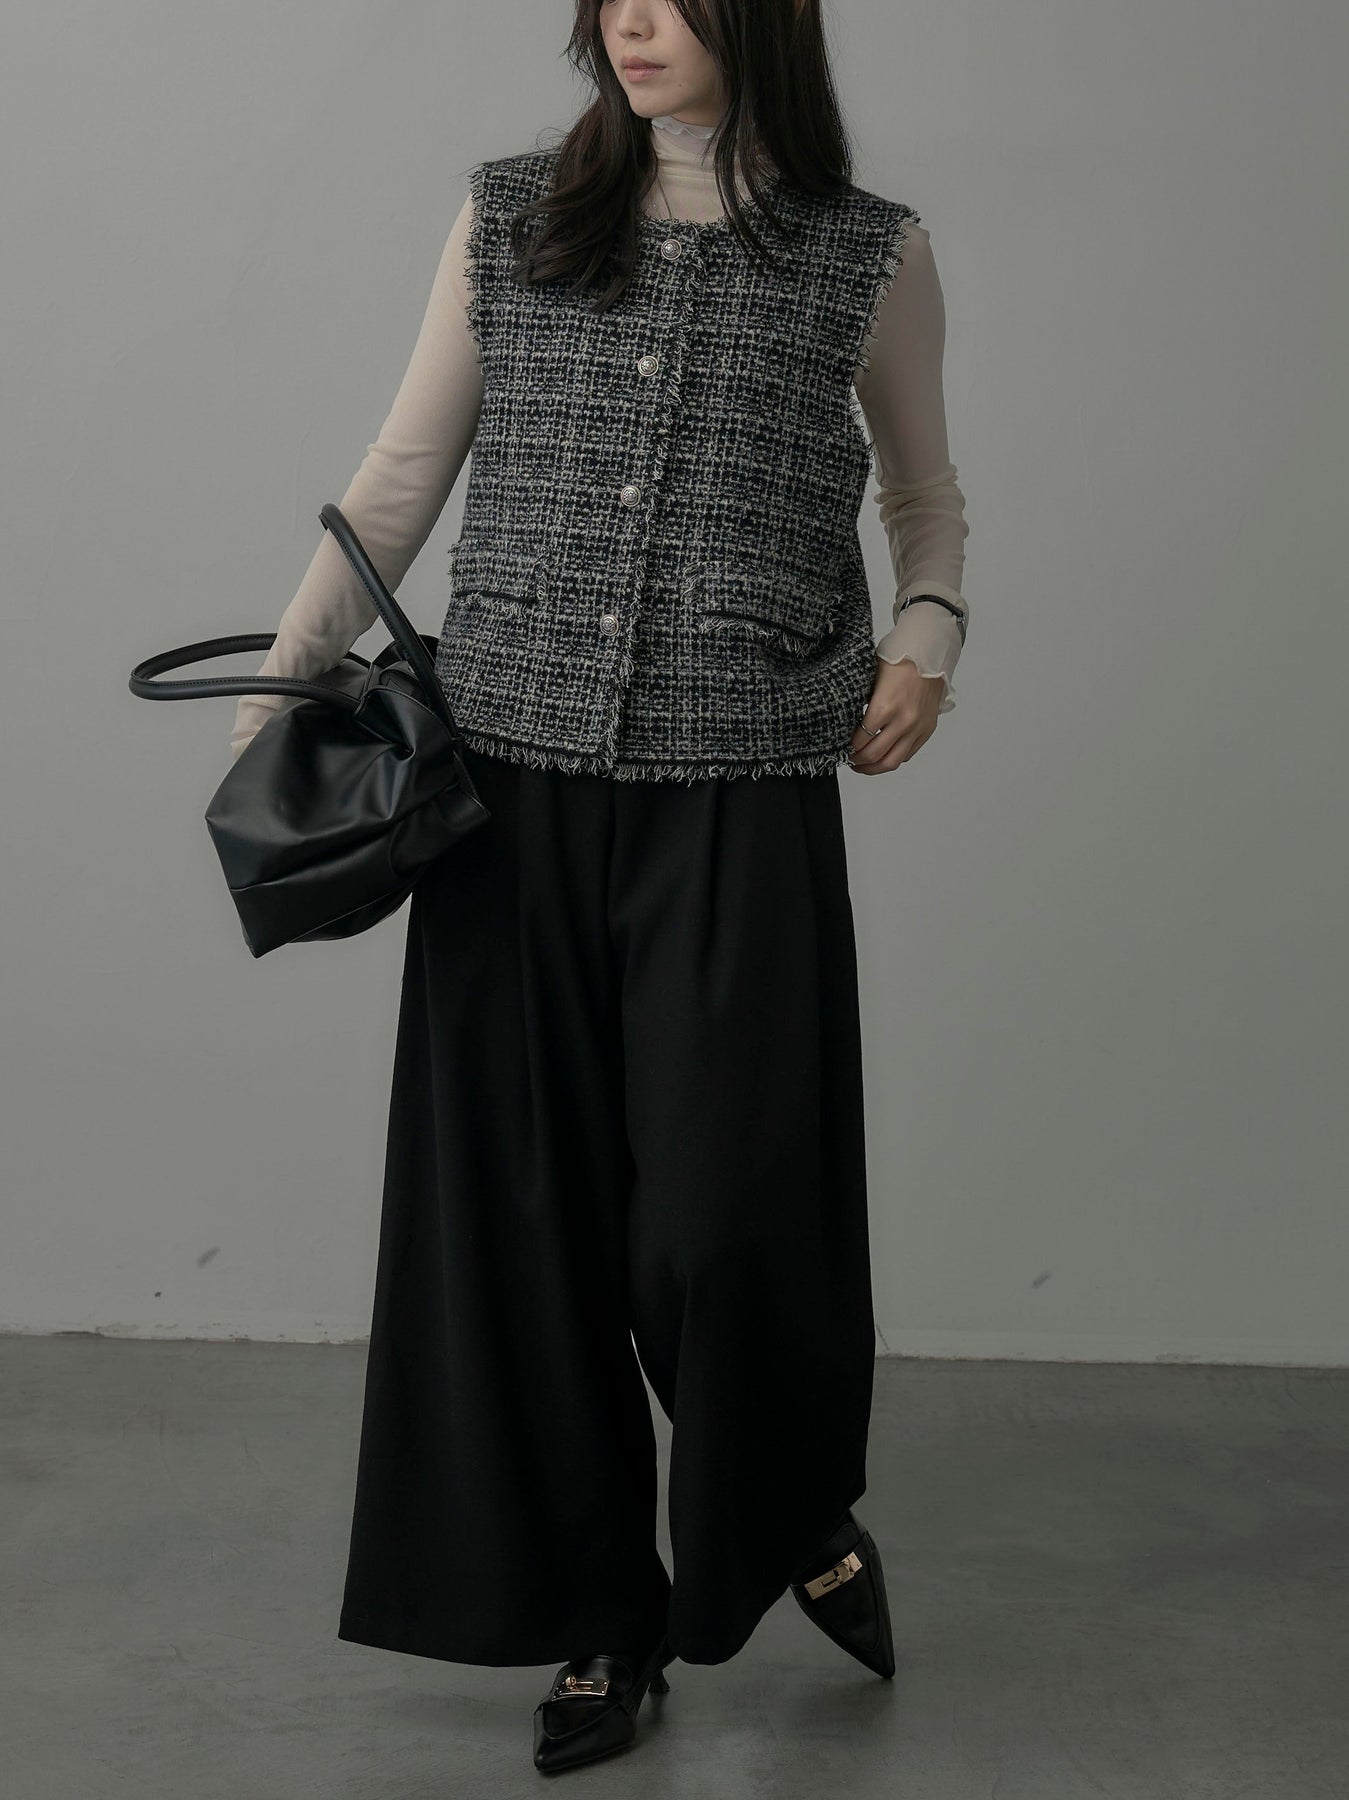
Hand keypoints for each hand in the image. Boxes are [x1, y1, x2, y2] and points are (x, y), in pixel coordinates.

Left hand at [848, 655, 944, 774]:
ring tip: (863, 766)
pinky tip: (882, 756)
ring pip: (892, 762)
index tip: (841, 747)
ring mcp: (917, 728)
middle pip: (873, 755)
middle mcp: (903, 721)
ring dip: (874, 768)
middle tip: (848, 759)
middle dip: (856, 761)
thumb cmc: (898, 662)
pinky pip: (907, 755)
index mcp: (885, 706)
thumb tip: (848, 728)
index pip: (860, 740)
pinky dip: (892, 759)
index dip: (847, 748)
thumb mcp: (871, 680)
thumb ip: (861, 706)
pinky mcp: (927, 730)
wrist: (929, 656)